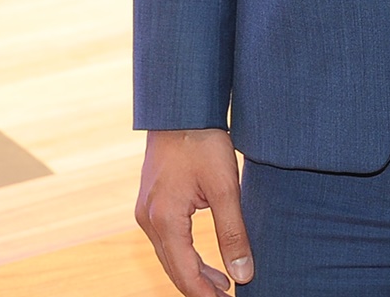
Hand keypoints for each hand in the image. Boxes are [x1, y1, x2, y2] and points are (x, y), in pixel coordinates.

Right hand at [136, 128, 254, 293]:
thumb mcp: (225, 189)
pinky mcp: (150, 204)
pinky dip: (186, 257)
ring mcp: (145, 211)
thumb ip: (233, 234)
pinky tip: (207, 263)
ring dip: (195, 275)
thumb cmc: (203, 143)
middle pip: (174, 270)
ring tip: (224, 286)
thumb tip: (244, 275)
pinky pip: (167, 242)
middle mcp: (148, 219)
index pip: (185, 274)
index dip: (207, 295)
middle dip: (201, 290)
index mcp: (165, 219)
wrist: (180, 110)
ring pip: (169, 257)